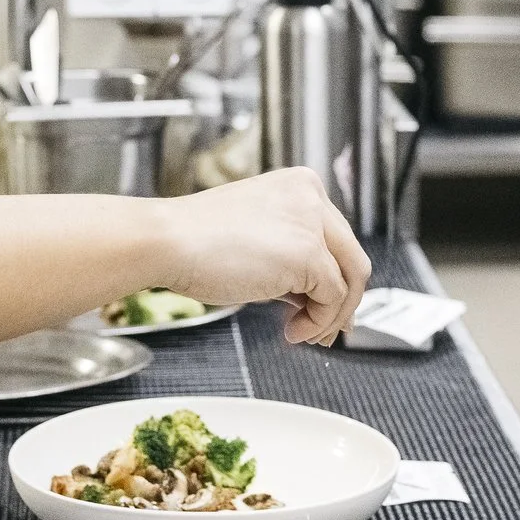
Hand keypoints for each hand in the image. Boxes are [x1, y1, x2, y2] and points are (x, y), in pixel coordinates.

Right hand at [159, 167, 371, 346]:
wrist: (167, 241)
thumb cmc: (196, 241)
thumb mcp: (259, 242)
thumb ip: (294, 263)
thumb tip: (320, 300)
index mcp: (300, 185)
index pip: (337, 238)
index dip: (335, 278)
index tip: (323, 306)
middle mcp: (312, 196)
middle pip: (353, 257)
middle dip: (343, 301)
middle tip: (325, 330)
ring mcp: (312, 222)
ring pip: (352, 278)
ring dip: (333, 316)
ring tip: (305, 334)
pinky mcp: (308, 253)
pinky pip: (333, 298)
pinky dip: (318, 322)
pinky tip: (292, 331)